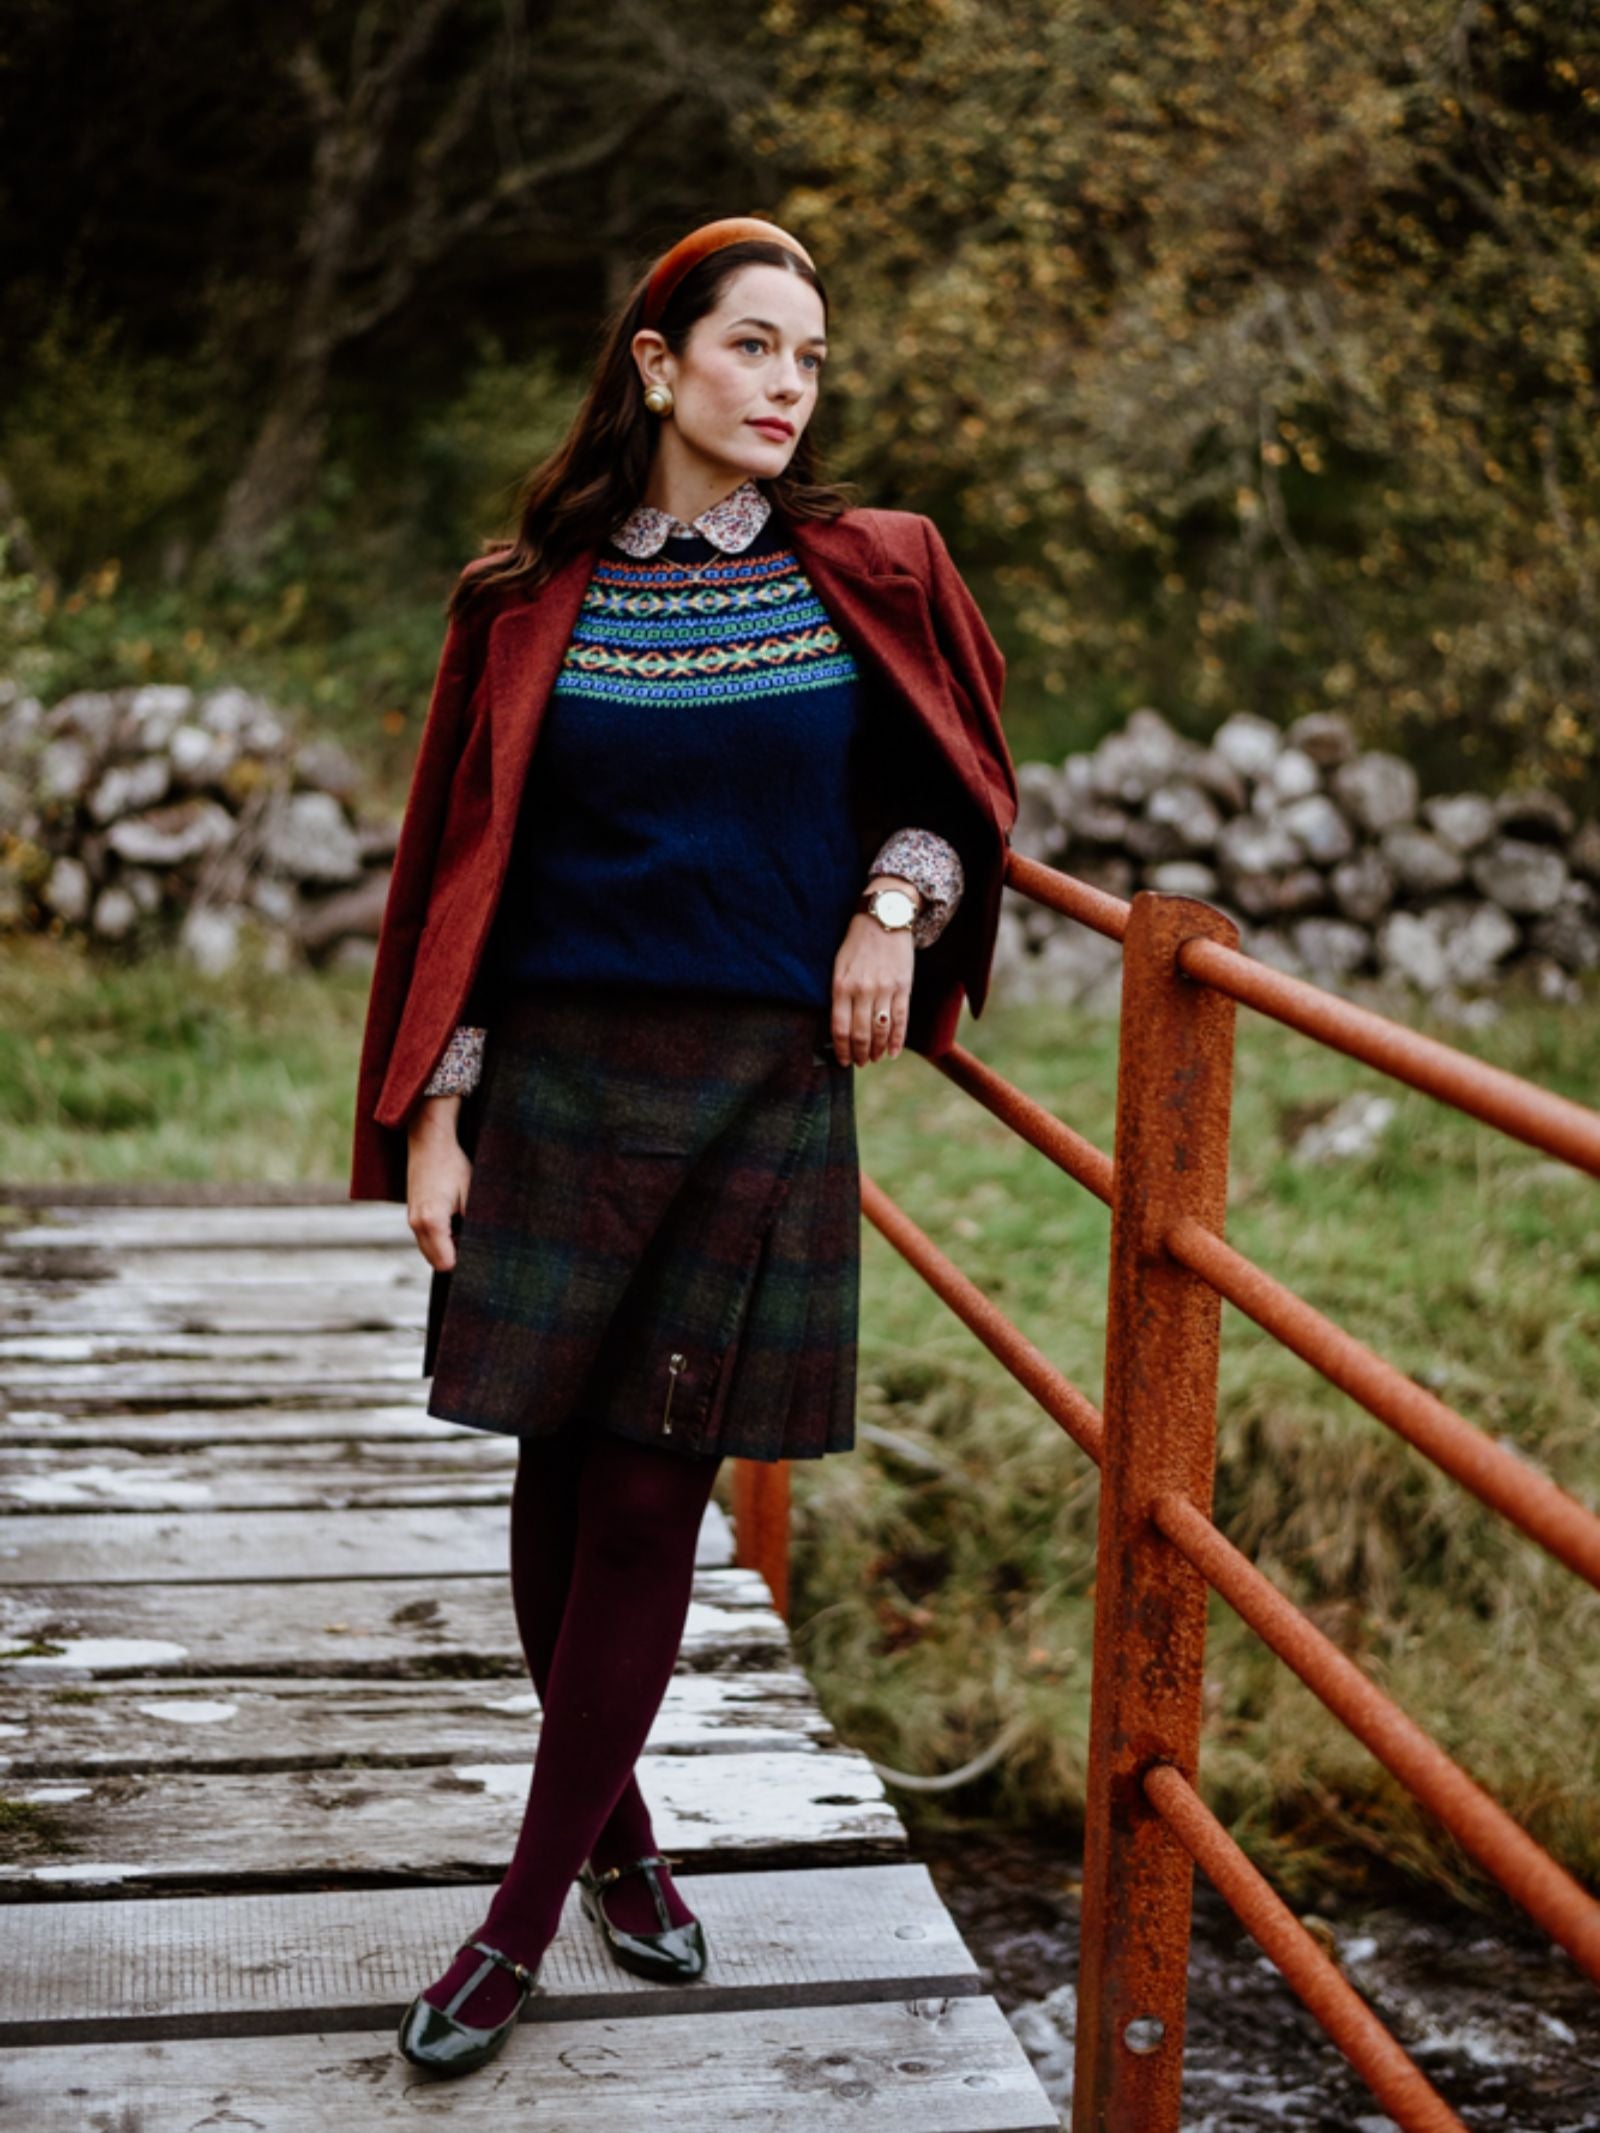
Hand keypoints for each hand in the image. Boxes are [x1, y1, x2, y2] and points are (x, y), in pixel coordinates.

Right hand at [406, 1096, 471, 1270]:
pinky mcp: (412, 1214)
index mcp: (432, 1221)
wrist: (430, 1143)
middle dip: (455, 1256)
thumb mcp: (472, 1195)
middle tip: (473, 1239)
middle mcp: (416, 1224)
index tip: (479, 1250)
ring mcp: (411, 1220)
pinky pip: (426, 1239)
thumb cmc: (453, 1166)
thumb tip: (483, 1247)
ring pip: (430, 1251)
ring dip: (447, 1247)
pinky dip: (439, 1238)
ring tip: (464, 1226)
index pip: (447, 1263)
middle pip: (436, 1261)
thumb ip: (475, 1225)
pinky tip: (454, 1220)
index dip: (464, 1262)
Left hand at [832, 910, 914, 1064]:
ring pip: (880, 1031)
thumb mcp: (839, 966)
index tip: (843, 1061)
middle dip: (859, 1054)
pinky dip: (896, 1040)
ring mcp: (885, 989)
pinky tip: (892, 1053)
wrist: (884, 918)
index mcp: (841, 986)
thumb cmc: (857, 943)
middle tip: (859, 1063)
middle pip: (860, 1034)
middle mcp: (862, 990)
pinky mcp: (903, 987)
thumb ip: (838, 994)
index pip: (840, 1028)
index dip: (842, 1049)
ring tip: (873, 1058)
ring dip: (876, 1050)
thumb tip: (840, 1025)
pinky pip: (900, 1020)